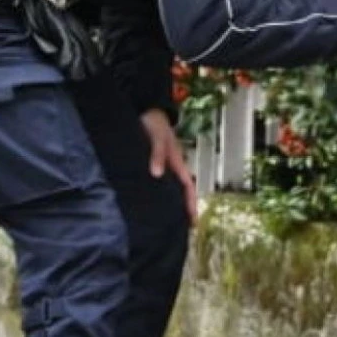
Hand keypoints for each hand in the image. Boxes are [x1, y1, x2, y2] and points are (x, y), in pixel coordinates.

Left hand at [141, 108, 198, 223]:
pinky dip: (156, 192)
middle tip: (179, 228)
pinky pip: (155, 182)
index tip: (193, 221)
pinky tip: (148, 201)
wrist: (143, 107)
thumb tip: (157, 174)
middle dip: (182, 208)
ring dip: (169, 201)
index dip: (191, 203)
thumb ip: (158, 154)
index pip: (188, 186)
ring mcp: (160, 164)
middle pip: (180, 190)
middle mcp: (170, 165)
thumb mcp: (157, 136)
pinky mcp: (149, 162)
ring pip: (168, 187)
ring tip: (164, 219)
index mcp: (176, 160)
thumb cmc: (153, 120)